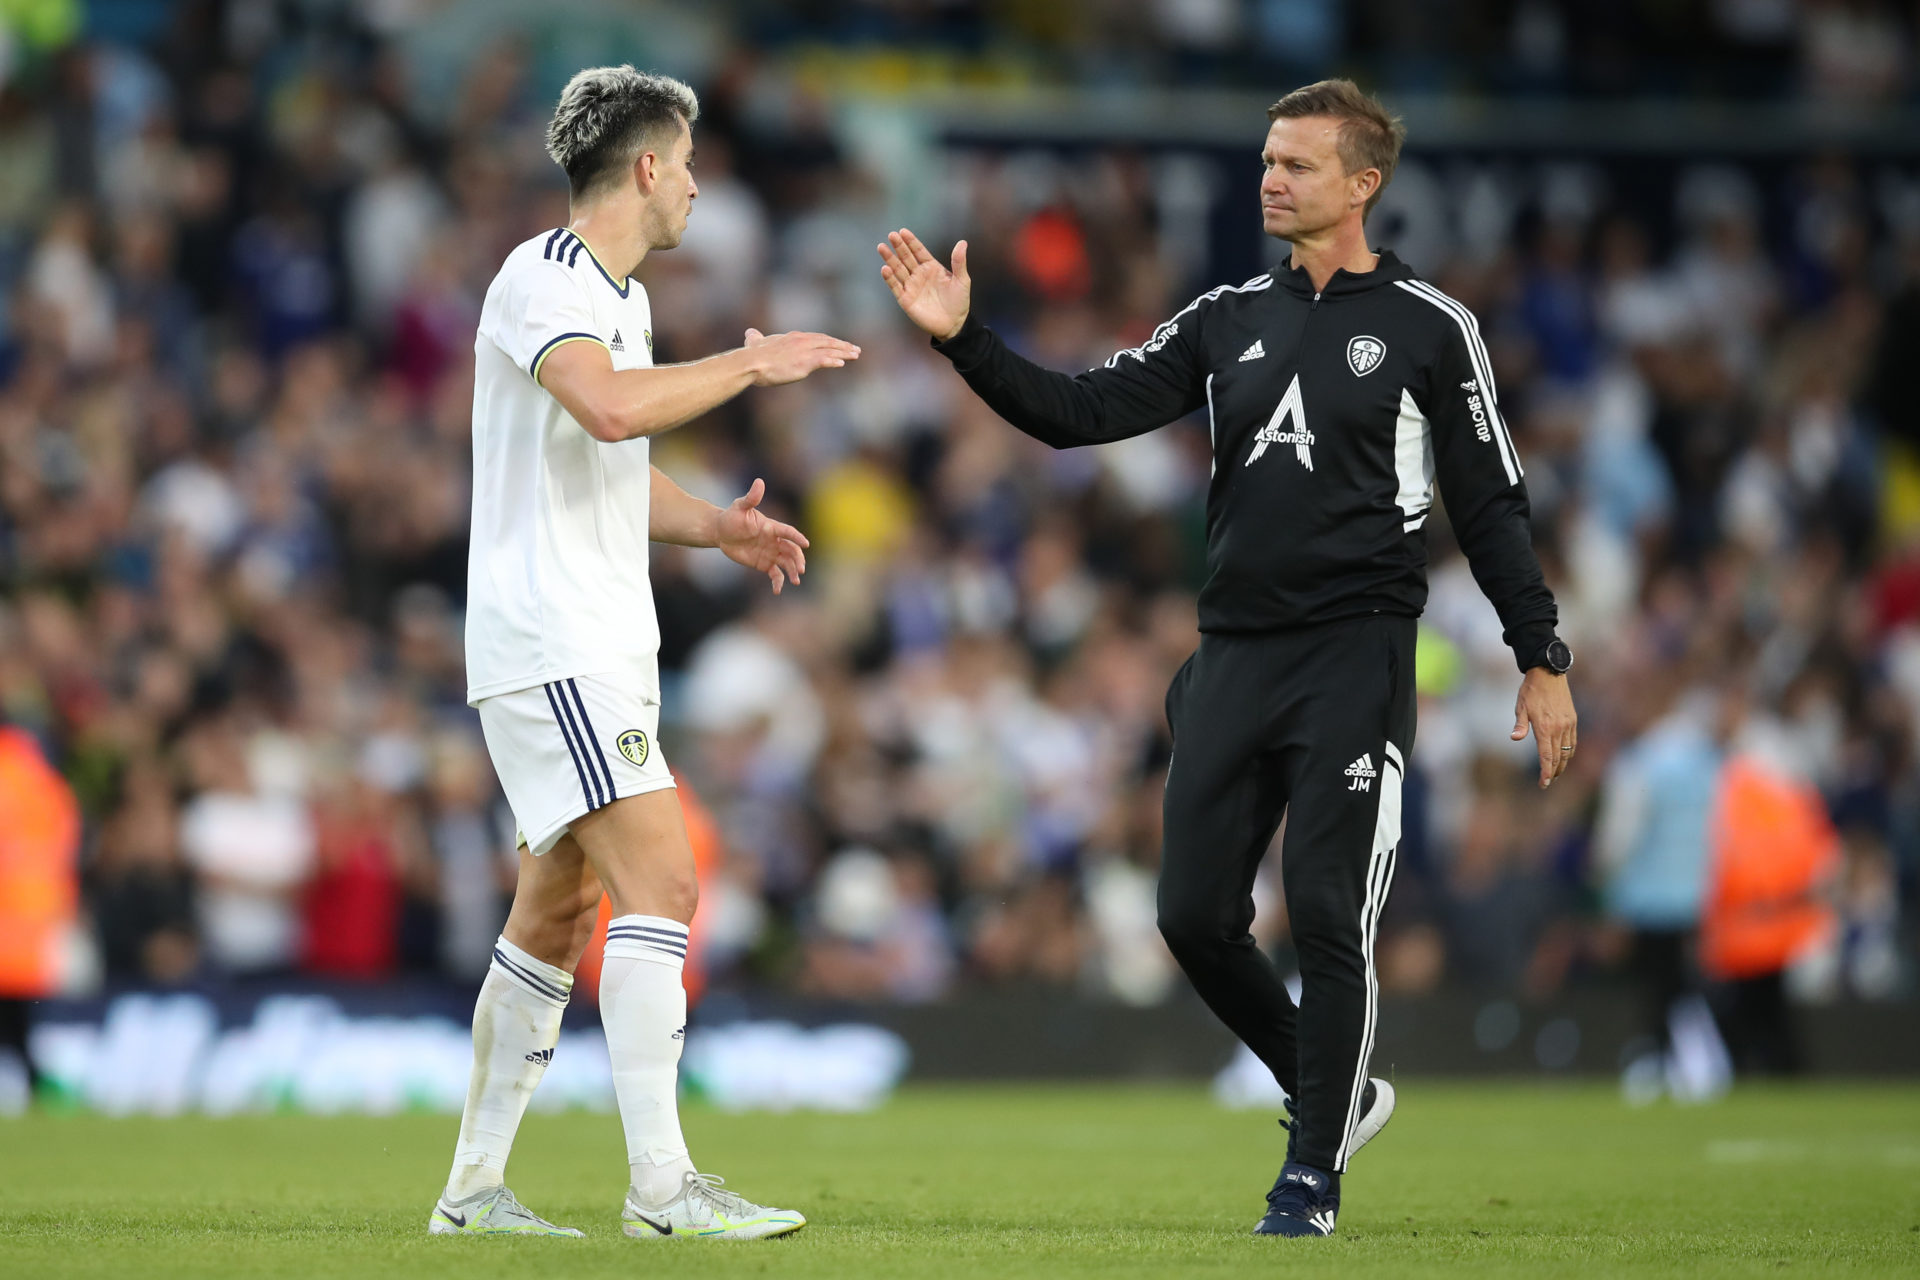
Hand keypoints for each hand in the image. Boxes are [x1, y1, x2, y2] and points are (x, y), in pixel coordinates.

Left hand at [714, 478, 807, 593]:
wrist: (721, 532)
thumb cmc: (731, 517)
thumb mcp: (740, 507)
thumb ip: (751, 497)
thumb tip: (759, 481)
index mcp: (772, 527)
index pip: (788, 532)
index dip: (797, 537)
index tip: (806, 544)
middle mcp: (774, 541)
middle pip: (791, 551)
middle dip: (798, 560)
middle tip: (801, 570)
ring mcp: (771, 553)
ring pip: (786, 563)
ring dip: (793, 571)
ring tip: (795, 581)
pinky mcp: (764, 564)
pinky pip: (775, 574)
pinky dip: (778, 582)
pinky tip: (778, 590)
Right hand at [743, 329, 860, 386]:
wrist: (752, 363)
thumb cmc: (752, 356)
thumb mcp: (755, 343)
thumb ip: (755, 338)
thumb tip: (750, 332)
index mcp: (793, 337)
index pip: (817, 338)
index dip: (830, 341)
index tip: (840, 344)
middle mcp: (802, 341)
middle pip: (827, 342)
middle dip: (843, 345)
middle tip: (855, 349)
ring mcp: (804, 351)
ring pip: (829, 350)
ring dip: (844, 352)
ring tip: (856, 355)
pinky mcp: (805, 362)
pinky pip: (824, 360)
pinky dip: (834, 361)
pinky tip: (842, 363)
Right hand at [877, 228, 970, 340]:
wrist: (954, 325)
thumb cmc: (959, 302)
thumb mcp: (962, 280)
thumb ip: (959, 262)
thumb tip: (962, 242)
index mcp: (931, 267)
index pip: (918, 251)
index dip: (911, 241)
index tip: (903, 231)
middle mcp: (919, 275)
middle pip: (906, 257)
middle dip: (899, 246)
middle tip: (891, 235)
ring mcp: (911, 286)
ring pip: (898, 269)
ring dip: (890, 259)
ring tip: (882, 247)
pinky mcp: (905, 299)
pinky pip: (895, 287)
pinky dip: (890, 278)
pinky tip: (885, 269)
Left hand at [1513, 668, 1577, 788]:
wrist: (1549, 674)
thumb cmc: (1531, 691)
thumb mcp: (1520, 707)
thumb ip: (1520, 725)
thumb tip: (1514, 738)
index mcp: (1544, 727)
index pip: (1547, 756)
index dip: (1546, 772)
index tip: (1544, 783)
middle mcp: (1559, 728)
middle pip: (1558, 757)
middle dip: (1554, 772)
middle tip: (1548, 782)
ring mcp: (1568, 724)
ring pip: (1567, 751)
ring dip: (1562, 764)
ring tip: (1555, 773)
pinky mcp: (1572, 720)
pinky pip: (1573, 741)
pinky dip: (1569, 752)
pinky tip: (1564, 756)